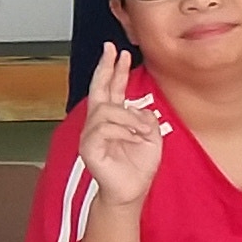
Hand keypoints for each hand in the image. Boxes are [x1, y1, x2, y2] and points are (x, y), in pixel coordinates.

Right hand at [75, 43, 162, 208]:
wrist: (131, 191)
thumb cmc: (138, 167)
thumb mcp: (152, 137)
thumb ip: (146, 118)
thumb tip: (135, 109)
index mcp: (114, 118)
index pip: (111, 88)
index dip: (114, 69)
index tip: (119, 52)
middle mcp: (99, 122)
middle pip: (98, 88)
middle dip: (105, 67)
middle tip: (112, 49)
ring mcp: (91, 134)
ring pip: (107, 110)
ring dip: (129, 118)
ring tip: (142, 132)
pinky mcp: (88, 147)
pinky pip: (104, 128)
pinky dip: (123, 132)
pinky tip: (133, 140)